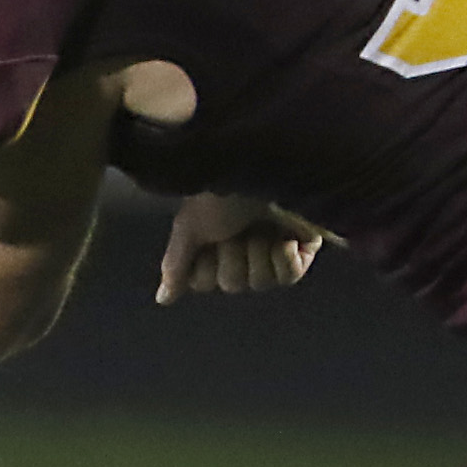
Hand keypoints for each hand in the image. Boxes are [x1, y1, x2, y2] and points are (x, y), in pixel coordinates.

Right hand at [156, 192, 324, 304]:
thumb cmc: (222, 191)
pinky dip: (285, 258)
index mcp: (214, 242)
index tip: (208, 235)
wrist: (264, 166)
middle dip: (233, 254)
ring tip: (261, 225)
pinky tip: (284, 237)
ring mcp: (272, 248)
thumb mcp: (190, 227)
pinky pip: (289, 276)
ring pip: (261, 282)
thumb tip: (163, 299)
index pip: (204, 281)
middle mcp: (242, 247)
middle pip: (233, 284)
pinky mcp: (302, 248)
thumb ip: (176, 265)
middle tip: (237, 226)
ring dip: (259, 252)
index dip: (206, 263)